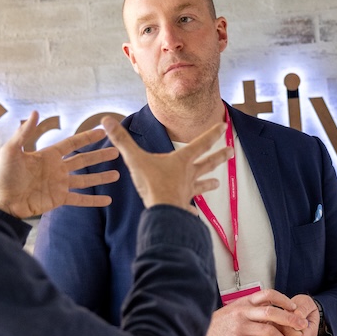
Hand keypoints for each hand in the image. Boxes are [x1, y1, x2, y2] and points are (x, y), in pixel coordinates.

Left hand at [0, 111, 120, 217]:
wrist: (2, 202)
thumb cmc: (4, 175)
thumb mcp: (11, 150)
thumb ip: (24, 133)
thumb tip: (35, 112)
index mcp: (48, 155)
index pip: (72, 143)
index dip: (87, 137)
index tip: (102, 131)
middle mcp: (57, 168)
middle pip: (83, 160)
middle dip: (100, 156)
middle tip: (117, 152)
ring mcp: (59, 184)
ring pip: (86, 179)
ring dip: (101, 177)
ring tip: (117, 174)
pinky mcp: (59, 199)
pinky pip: (80, 199)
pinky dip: (93, 200)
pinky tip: (107, 200)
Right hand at [101, 115, 230, 210]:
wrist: (162, 210)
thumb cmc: (152, 183)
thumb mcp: (134, 159)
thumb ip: (121, 140)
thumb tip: (105, 120)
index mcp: (181, 161)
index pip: (200, 144)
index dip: (212, 134)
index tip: (224, 127)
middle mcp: (188, 175)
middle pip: (207, 163)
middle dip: (219, 156)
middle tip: (231, 152)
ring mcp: (187, 191)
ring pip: (201, 185)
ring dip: (209, 183)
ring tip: (218, 183)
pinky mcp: (182, 206)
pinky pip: (188, 209)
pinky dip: (190, 212)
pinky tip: (193, 215)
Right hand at [201, 289, 309, 335]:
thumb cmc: (216, 325)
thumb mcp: (232, 310)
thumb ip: (249, 308)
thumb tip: (269, 310)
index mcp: (243, 302)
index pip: (268, 295)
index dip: (283, 300)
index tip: (293, 308)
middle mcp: (242, 312)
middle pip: (272, 312)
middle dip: (291, 319)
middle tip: (301, 326)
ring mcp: (239, 327)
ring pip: (268, 330)